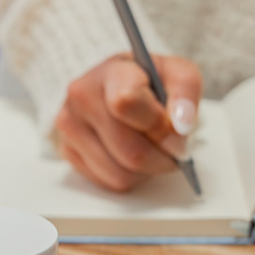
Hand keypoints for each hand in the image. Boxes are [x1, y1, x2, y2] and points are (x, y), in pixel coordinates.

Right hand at [55, 53, 201, 190]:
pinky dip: (130, 177)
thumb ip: (186, 93)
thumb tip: (180, 126)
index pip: (127, 103)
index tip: (176, 131)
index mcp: (112, 72)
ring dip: (147, 171)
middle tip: (173, 149)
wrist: (121, 84)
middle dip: (162, 158)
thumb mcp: (179, 74)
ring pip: (120, 174)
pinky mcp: (67, 150)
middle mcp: (82, 96)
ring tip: (153, 150)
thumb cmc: (151, 82)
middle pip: (130, 151)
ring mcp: (70, 125)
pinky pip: (108, 182)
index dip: (159, 126)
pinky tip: (132, 155)